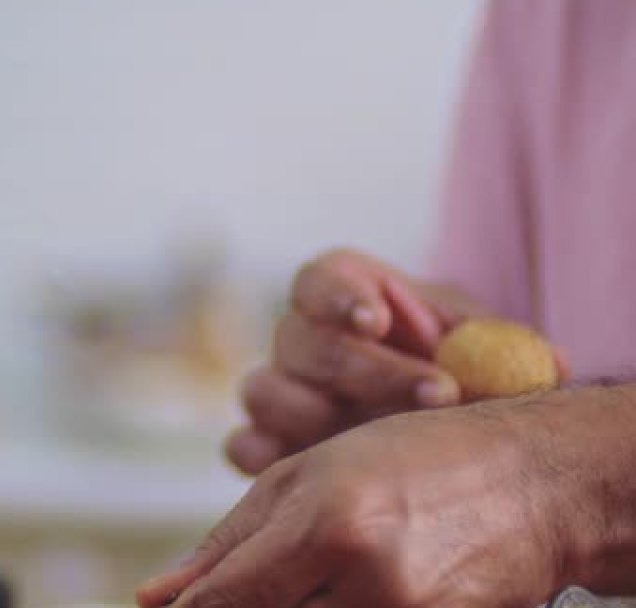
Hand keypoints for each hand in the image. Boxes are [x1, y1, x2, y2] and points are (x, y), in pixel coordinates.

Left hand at [138, 399, 572, 607]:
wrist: (528, 478)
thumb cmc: (413, 455)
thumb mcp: (316, 469)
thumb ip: (233, 537)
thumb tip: (157, 598)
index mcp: (327, 520)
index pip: (223, 600)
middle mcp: (367, 580)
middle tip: (270, 581)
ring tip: (319, 577)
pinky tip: (350, 590)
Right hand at [226, 248, 488, 473]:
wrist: (445, 417)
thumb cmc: (463, 370)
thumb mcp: (483, 345)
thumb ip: (488, 344)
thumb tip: (513, 360)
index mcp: (344, 295)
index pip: (317, 280)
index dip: (339, 296)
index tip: (377, 321)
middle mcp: (302, 338)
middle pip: (298, 340)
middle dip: (367, 371)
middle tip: (439, 393)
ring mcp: (278, 391)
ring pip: (263, 391)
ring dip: (320, 419)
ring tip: (384, 448)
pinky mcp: (267, 443)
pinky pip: (244, 447)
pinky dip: (265, 459)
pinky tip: (313, 477)